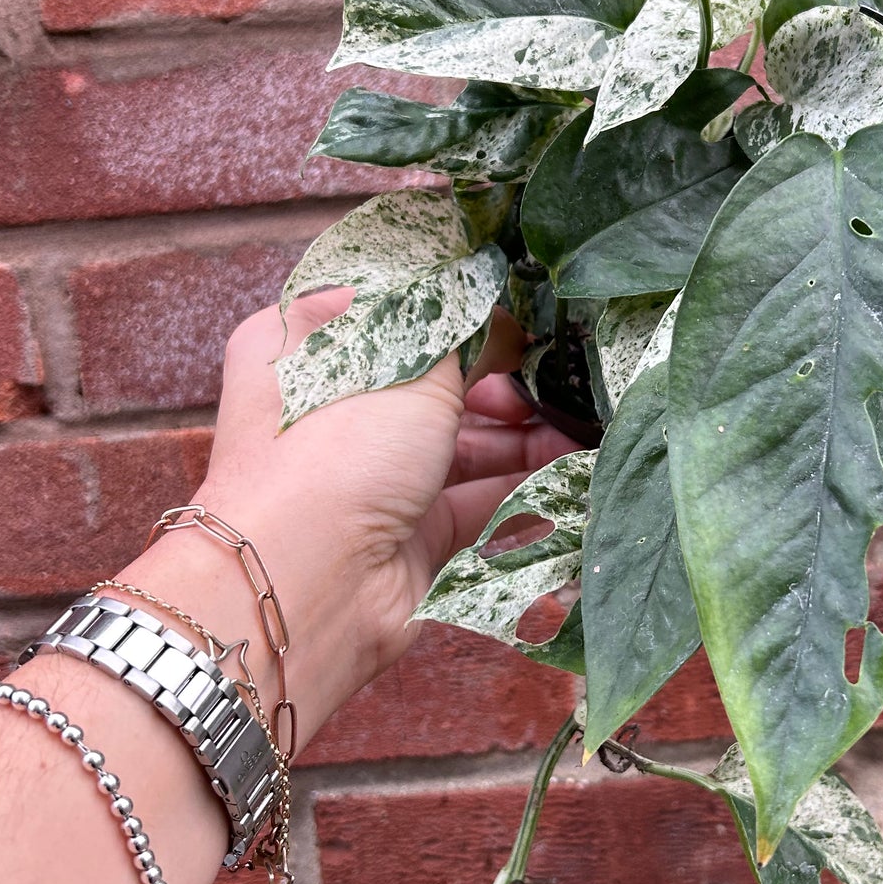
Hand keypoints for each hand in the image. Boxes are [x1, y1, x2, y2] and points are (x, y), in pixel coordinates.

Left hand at [125, 290, 575, 747]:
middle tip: (553, 371)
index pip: (382, 310)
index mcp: (302, 349)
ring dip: (521, 433)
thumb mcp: (407, 361)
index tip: (512, 301)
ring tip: (580, 422)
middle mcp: (330, 412)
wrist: (308, 581)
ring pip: (459, 443)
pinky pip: (474, 502)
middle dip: (500, 376)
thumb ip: (458, 331)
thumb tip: (495, 311)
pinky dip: (521, 486)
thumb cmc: (338, 446)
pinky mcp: (407, 536)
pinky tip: (570, 467)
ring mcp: (368, 478)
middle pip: (429, 381)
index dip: (448, 305)